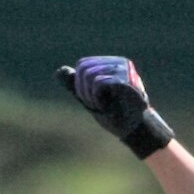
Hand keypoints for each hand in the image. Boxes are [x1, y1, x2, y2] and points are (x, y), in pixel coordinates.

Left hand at [56, 56, 176, 157]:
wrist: (134, 130)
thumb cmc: (115, 115)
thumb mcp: (90, 98)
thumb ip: (75, 84)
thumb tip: (59, 71)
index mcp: (113, 63)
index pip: (83, 65)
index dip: (80, 85)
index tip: (93, 100)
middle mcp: (120, 63)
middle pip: (84, 69)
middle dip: (84, 91)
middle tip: (98, 105)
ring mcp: (124, 69)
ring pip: (89, 75)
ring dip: (90, 97)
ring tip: (104, 106)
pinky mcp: (124, 79)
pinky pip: (97, 83)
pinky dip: (97, 99)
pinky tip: (108, 106)